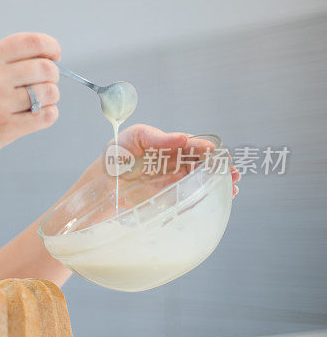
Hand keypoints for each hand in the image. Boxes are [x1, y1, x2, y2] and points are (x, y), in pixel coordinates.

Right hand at [0, 32, 60, 162]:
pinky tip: (39, 115)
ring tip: (40, 102)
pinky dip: (49, 114)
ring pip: (48, 93)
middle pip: (45, 69)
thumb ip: (0, 61)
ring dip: (51, 97)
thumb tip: (43, 60)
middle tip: (45, 84)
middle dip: (52, 76)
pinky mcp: (4, 129)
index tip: (54, 55)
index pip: (31, 42)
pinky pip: (44, 117)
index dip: (50, 46)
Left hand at [89, 124, 240, 198]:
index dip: (207, 149)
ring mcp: (175, 181)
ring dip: (219, 183)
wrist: (103, 179)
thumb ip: (158, 138)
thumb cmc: (119, 152)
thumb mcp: (135, 137)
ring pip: (202, 181)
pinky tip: (218, 198)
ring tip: (232, 187)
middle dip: (221, 167)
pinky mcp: (169, 197)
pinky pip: (190, 199)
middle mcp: (177, 163)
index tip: (215, 152)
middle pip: (205, 164)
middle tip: (232, 171)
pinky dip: (205, 199)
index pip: (195, 146)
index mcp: (172, 146)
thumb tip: (183, 138)